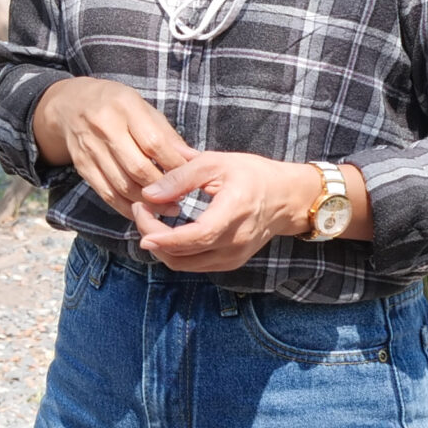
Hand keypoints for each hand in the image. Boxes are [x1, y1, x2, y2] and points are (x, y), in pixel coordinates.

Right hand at [32, 76, 194, 208]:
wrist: (70, 105)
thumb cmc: (116, 105)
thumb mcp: (143, 107)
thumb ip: (166, 134)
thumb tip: (193, 160)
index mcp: (125, 107)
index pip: (154, 143)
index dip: (175, 164)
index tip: (191, 177)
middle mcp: (104, 127)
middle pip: (138, 168)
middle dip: (164, 188)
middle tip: (181, 198)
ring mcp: (90, 148)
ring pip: (123, 186)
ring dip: (148, 202)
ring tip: (168, 208)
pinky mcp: (82, 166)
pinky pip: (107, 194)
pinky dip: (127, 207)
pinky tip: (144, 210)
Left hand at [123, 152, 317, 273]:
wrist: (286, 198)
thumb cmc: (252, 175)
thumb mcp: (216, 163)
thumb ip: (181, 177)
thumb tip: (149, 194)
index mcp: (235, 212)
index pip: (198, 235)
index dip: (166, 236)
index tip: (142, 223)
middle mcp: (236, 242)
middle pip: (183, 254)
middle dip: (153, 235)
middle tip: (141, 209)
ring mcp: (233, 257)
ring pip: (184, 264)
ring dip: (160, 246)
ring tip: (150, 218)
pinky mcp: (229, 263)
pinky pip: (193, 264)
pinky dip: (174, 251)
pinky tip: (166, 231)